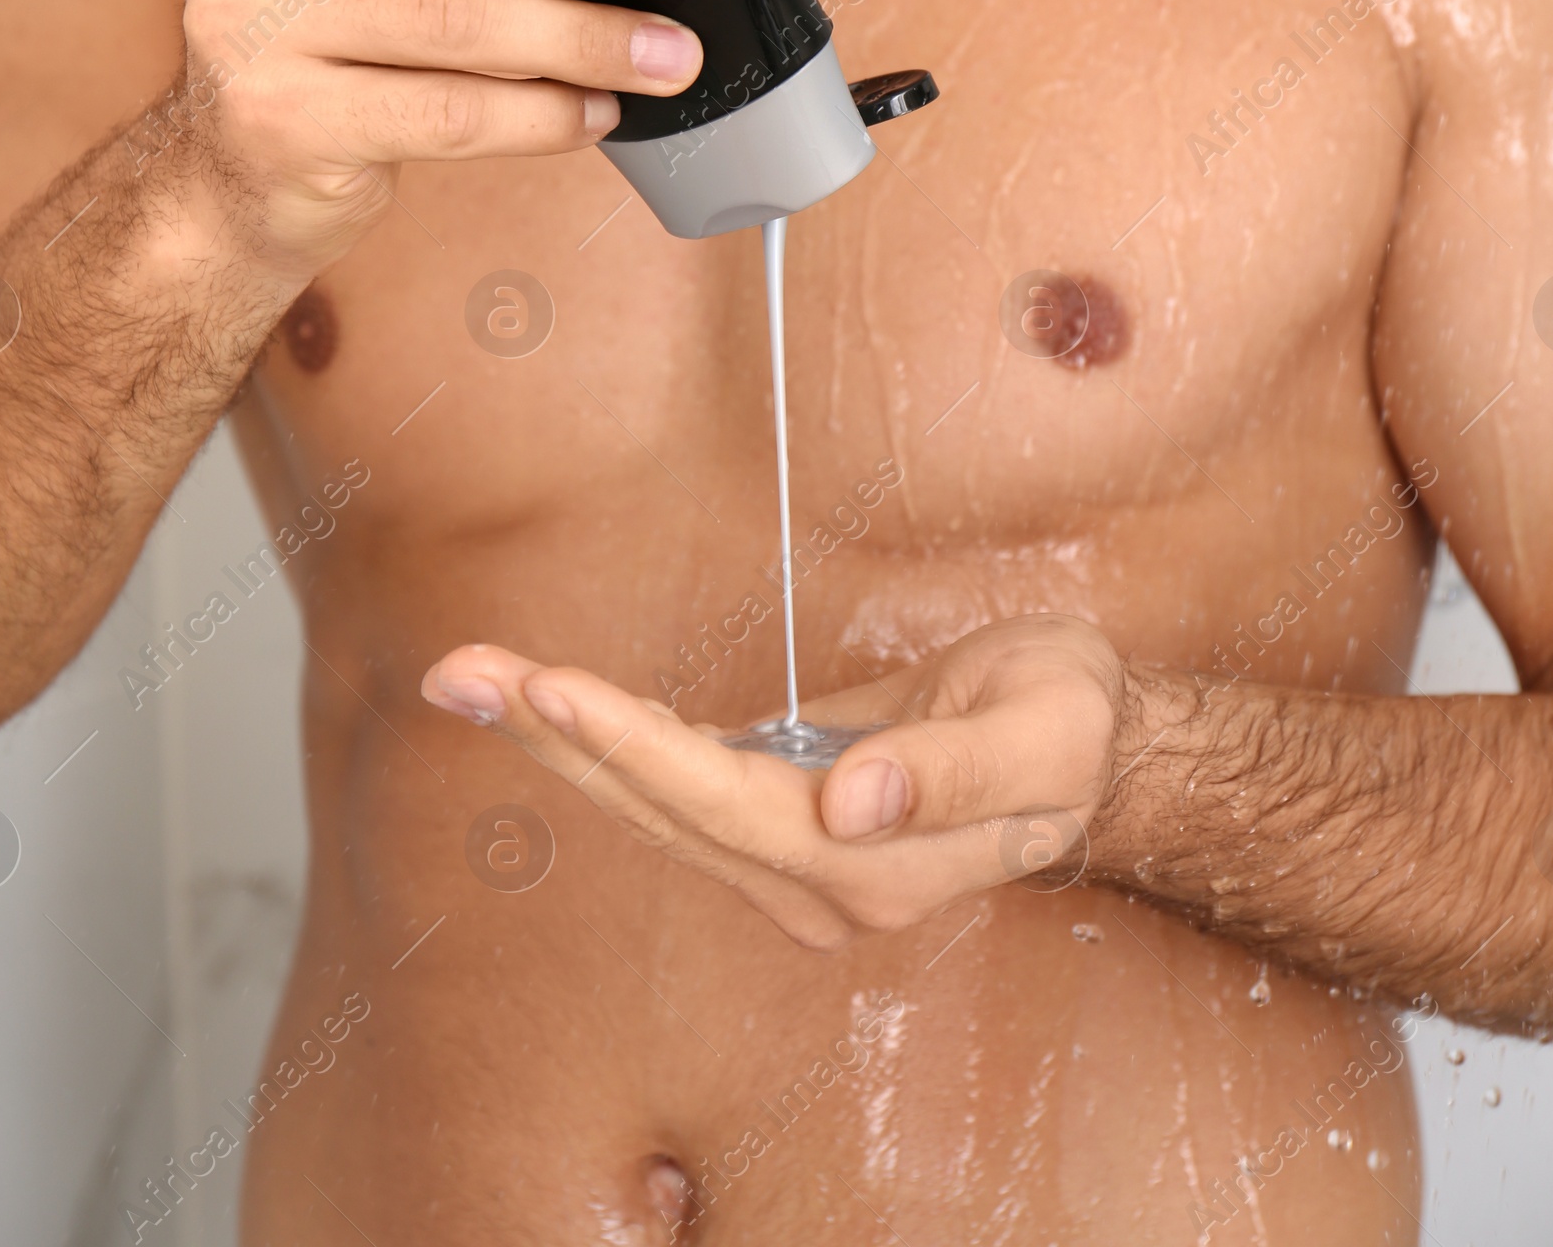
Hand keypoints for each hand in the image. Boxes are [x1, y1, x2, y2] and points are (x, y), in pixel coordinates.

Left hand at [421, 614, 1130, 950]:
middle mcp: (817, 884)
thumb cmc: (1070, 725)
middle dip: (557, 738)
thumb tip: (848, 804)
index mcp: (872, 867)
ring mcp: (795, 862)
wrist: (1094, 752)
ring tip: (471, 675)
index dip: (634, 748)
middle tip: (458, 670)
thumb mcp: (1043, 733)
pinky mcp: (785, 822)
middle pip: (661, 809)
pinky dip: (610, 741)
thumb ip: (952, 776)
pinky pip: (678, 786)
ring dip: (561, 738)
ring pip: (654, 801)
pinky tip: (550, 705)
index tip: (551, 690)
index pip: (726, 804)